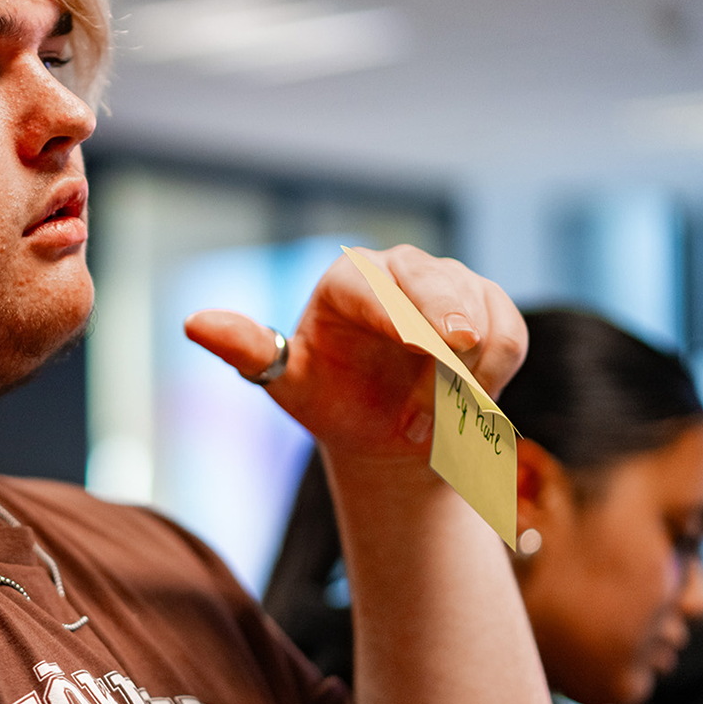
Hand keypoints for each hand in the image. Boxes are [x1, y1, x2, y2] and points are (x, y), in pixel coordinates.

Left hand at [183, 246, 526, 462]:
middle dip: (449, 321)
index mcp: (345, 279)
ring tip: (431, 423)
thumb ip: (249, 350)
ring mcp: (449, 284)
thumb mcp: (288, 384)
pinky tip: (467, 404)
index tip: (420, 342)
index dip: (398, 312)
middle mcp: (398, 269)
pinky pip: (509, 331)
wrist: (387, 434)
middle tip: (455, 360)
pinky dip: (496, 371)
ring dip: (467, 372)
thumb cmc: (332, 402)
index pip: (372, 287)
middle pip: (434, 282)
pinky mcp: (491, 308)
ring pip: (480, 310)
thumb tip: (193, 323)